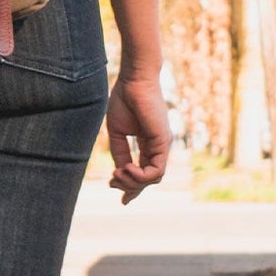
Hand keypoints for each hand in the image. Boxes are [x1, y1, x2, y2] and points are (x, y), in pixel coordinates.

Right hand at [106, 72, 171, 203]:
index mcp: (148, 144)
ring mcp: (162, 145)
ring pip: (153, 178)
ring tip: (117, 173)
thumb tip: (120, 172)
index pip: (144, 172)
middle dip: (129, 187)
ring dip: (132, 182)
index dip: (131, 187)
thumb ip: (120, 152)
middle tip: (112, 183)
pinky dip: (140, 175)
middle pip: (148, 179)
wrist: (133, 80)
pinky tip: (127, 168)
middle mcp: (158, 147)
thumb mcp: (118, 133)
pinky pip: (156, 171)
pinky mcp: (163, 142)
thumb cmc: (124, 100)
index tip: (118, 195)